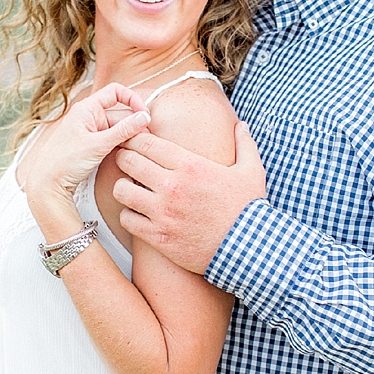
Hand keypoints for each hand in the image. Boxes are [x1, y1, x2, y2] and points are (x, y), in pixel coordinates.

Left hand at [16, 82, 150, 204]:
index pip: (116, 91)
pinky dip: (123, 144)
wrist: (48, 183)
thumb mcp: (98, 144)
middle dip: (135, 124)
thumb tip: (145, 117)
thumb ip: (124, 130)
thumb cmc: (65, 161)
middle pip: (121, 113)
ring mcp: (92, 130)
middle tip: (147, 140)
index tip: (144, 115)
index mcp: (87, 108)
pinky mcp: (93, 143)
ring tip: (139, 150)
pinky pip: (114, 139)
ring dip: (130, 137)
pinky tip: (129, 154)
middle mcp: (89, 116)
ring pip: (119, 128)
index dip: (133, 99)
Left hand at [112, 120, 266, 273]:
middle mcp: (172, 186)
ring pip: (121, 190)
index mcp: (190, 166)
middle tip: (128, 163)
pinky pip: (127, 219)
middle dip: (124, 158)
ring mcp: (163, 212)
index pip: (146, 143)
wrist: (247, 248)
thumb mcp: (252, 171)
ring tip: (132, 189)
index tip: (134, 143)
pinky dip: (129, 215)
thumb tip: (241, 125)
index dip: (134, 139)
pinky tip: (139, 214)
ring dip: (124, 187)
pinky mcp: (158, 236)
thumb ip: (244, 144)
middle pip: (128, 162)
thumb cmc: (248, 209)